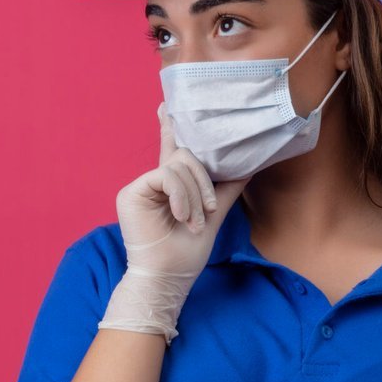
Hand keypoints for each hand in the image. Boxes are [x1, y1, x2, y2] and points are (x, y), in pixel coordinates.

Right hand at [97, 103, 249, 342]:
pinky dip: (181, 196)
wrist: (169, 276)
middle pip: (185, 155)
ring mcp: (141, 186)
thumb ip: (226, 187)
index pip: (172, 150)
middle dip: (202, 183)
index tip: (166, 105)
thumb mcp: (214, 213)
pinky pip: (166, 175)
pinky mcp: (132, 191)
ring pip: (179, 165)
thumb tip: (248, 164)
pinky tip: (181, 216)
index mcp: (170, 186)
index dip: (170, 127)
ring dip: (194, 196)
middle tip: (207, 210)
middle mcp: (154, 182)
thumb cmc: (188, 252)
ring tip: (194, 221)